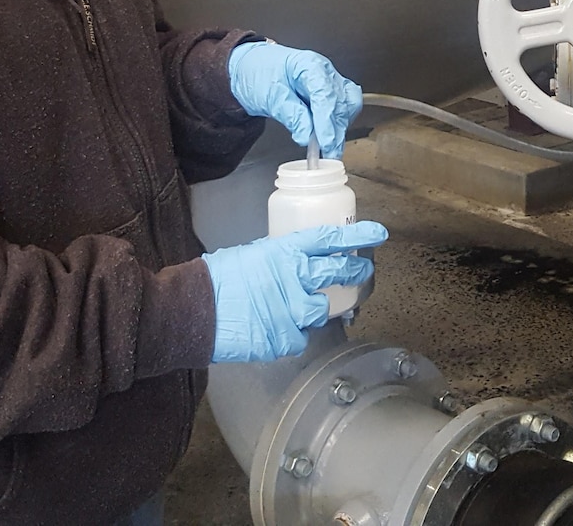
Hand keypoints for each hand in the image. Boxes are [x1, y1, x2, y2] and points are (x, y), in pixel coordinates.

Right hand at [201, 221, 387, 362]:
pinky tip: (275, 329)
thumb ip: (279, 258)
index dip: (357, 237)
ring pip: (323, 312)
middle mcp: (296, 279)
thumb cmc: (217, 280)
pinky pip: (301, 338)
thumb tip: (293, 262)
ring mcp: (293, 311)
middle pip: (339, 273)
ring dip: (317, 310)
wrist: (194, 310)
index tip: (377, 234)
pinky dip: (292, 334)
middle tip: (362, 272)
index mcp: (286, 253)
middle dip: (356, 272)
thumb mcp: (251, 255)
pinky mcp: (286, 339)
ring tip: (299, 309)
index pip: (330, 240)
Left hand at [228, 41, 362, 156]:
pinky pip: (345, 109)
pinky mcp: (330, 94)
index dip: (327, 121)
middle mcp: (324, 72)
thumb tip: (307, 136)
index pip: (325, 94)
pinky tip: (330, 138)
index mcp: (309, 65)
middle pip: (340, 102)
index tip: (326, 142)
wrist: (251, 70)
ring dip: (340, 129)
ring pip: (348, 106)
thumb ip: (290, 115)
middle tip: (328, 153)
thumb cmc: (258, 75)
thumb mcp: (269, 96)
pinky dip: (339, 125)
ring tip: (328, 149)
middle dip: (336, 130)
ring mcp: (330, 82)